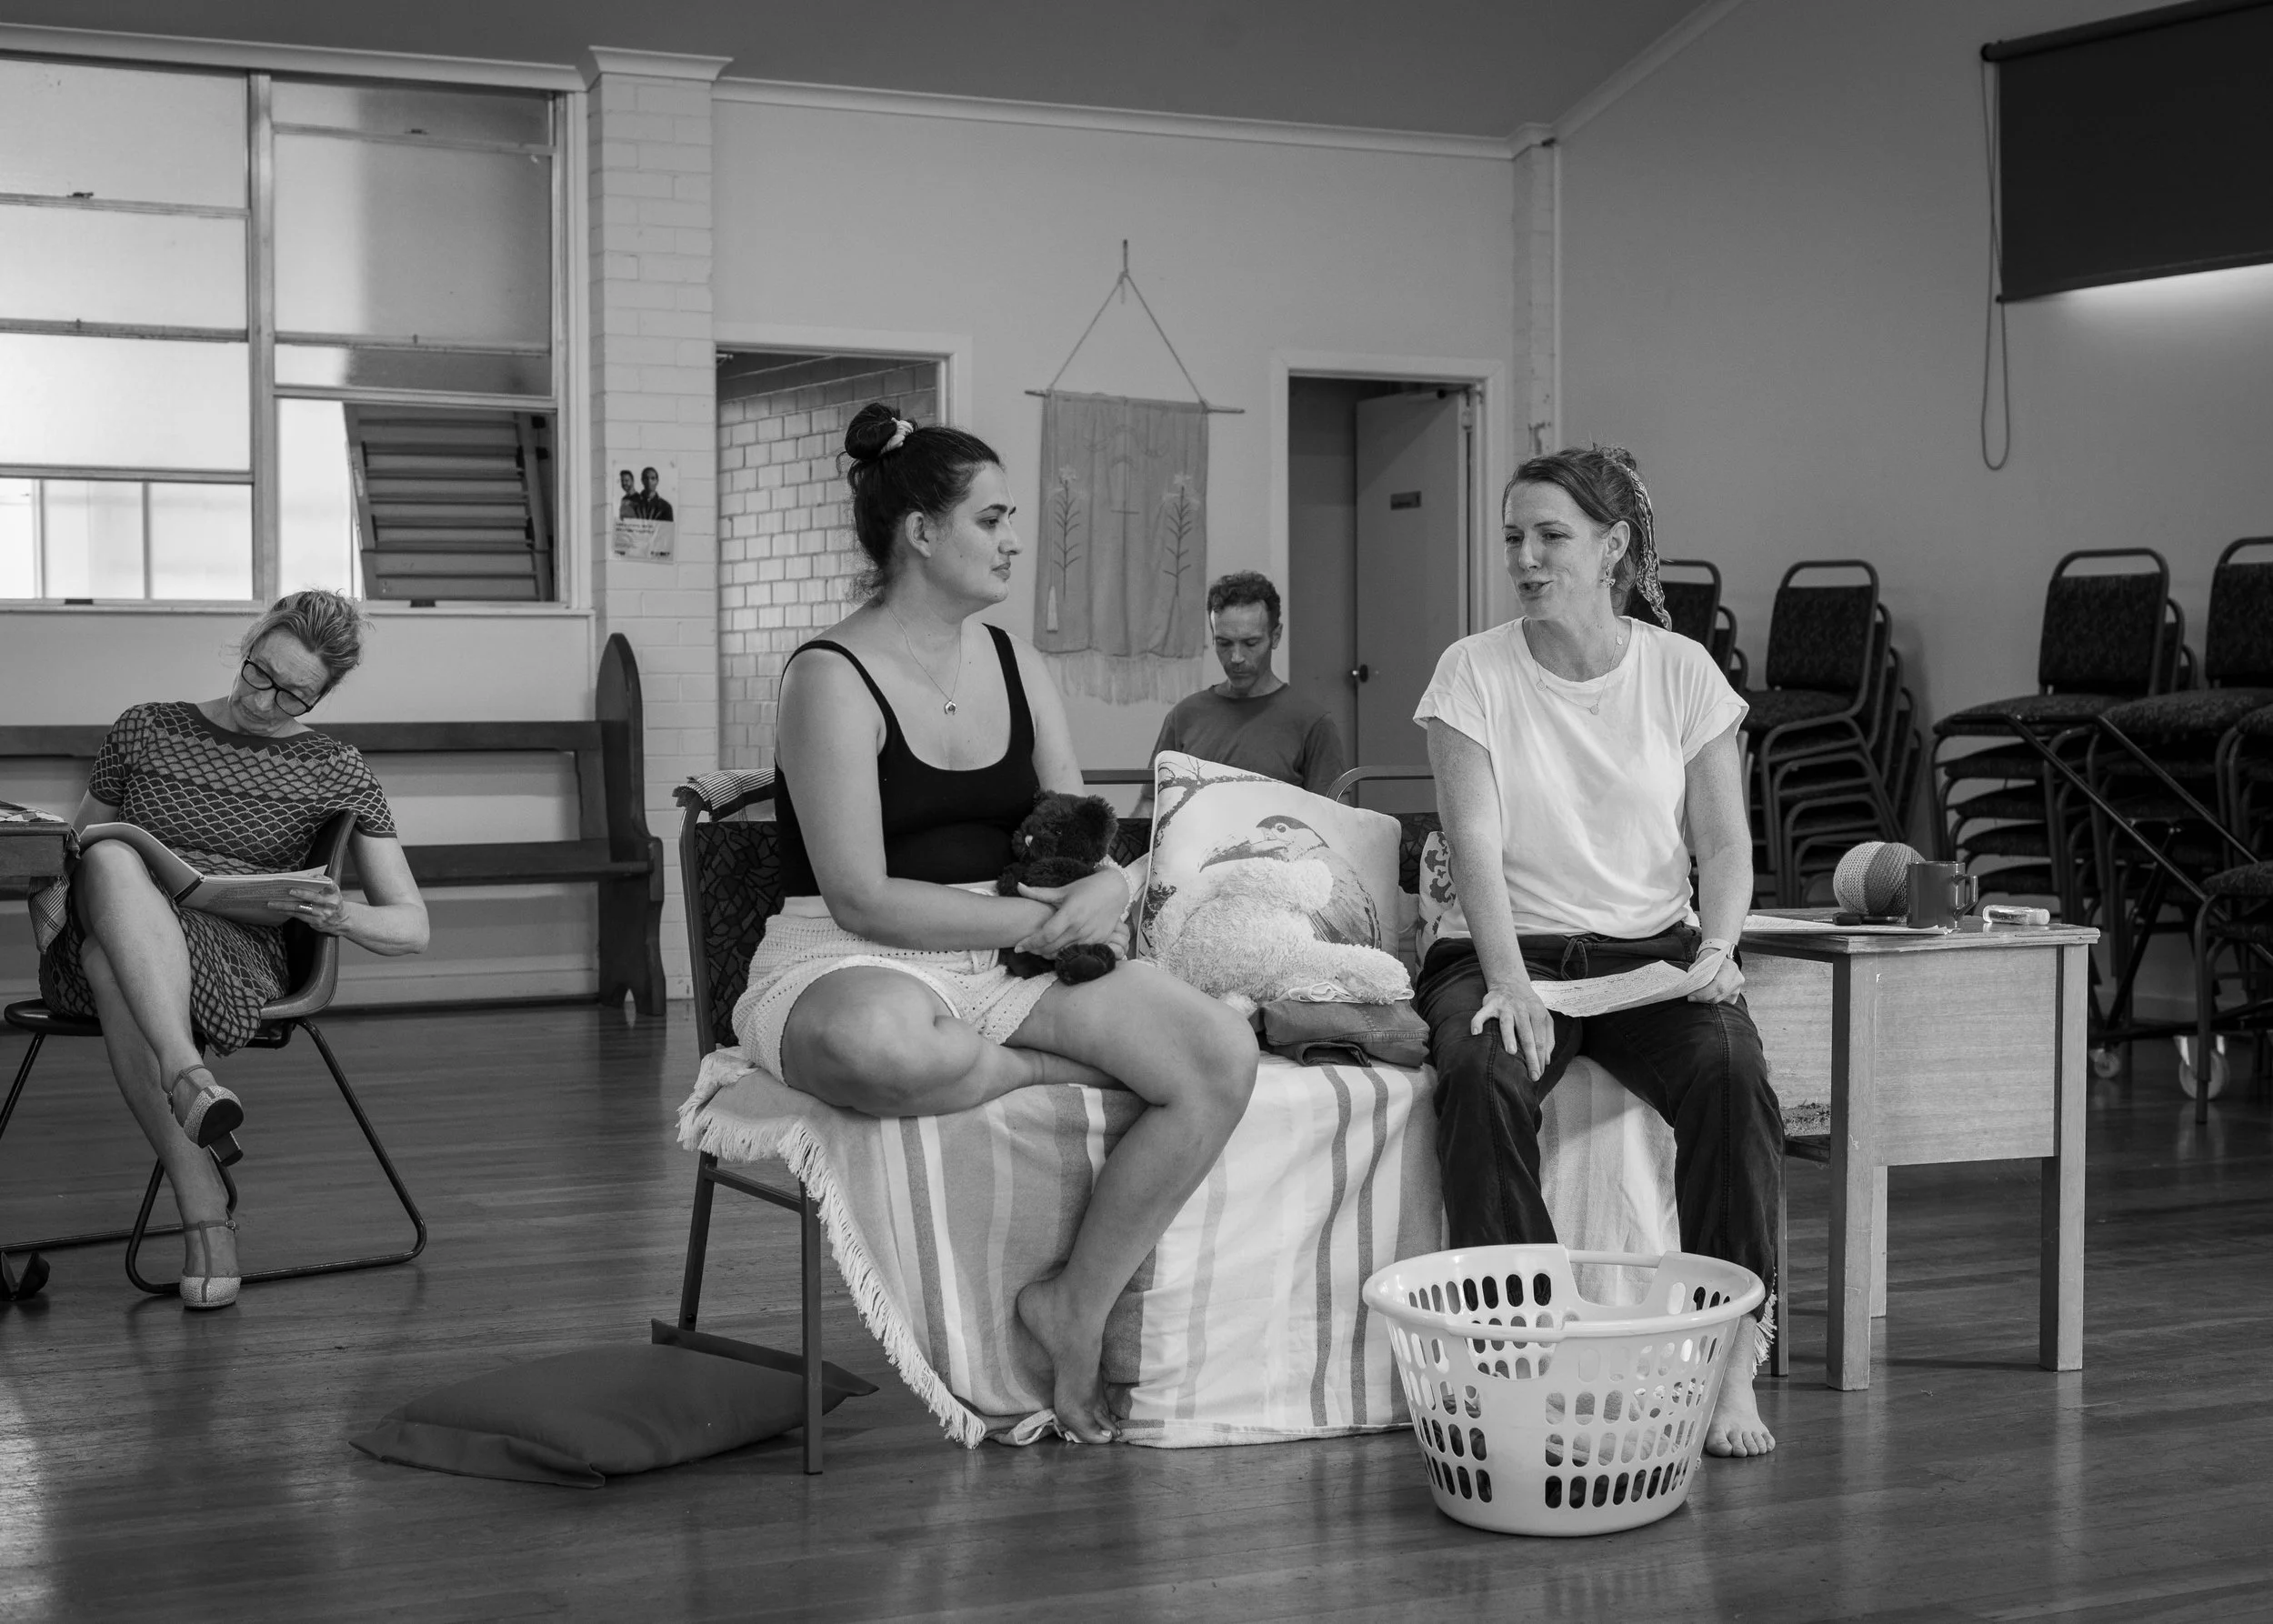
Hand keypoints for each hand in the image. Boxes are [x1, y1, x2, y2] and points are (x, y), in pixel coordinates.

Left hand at [268, 880, 348, 934]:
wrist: (342, 921)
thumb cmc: (332, 902)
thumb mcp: (332, 893)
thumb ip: (321, 886)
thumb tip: (302, 878)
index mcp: (335, 893)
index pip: (330, 885)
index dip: (323, 880)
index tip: (314, 877)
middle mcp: (330, 904)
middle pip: (313, 897)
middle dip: (300, 893)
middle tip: (288, 890)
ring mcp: (323, 914)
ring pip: (301, 908)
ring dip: (285, 905)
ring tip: (272, 903)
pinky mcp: (316, 922)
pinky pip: (299, 916)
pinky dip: (287, 912)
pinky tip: (278, 909)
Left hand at [1014, 871, 1128, 957]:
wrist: (1115, 890)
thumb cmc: (1087, 888)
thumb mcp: (1064, 890)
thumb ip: (1040, 893)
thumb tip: (1019, 886)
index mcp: (1070, 914)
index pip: (1046, 935)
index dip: (1030, 943)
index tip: (1018, 947)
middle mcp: (1080, 927)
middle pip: (1052, 948)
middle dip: (1036, 951)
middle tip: (1026, 949)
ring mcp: (1091, 936)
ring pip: (1064, 953)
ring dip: (1049, 954)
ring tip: (1039, 950)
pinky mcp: (1099, 941)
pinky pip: (1077, 953)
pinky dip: (1065, 954)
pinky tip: (1057, 951)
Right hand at [1473, 981, 1555, 1081]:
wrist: (1510, 981)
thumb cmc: (1529, 1005)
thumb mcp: (1544, 1017)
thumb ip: (1548, 1038)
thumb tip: (1546, 1060)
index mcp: (1538, 1013)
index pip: (1540, 1039)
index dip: (1540, 1058)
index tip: (1538, 1074)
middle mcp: (1522, 1009)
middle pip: (1528, 1034)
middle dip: (1531, 1055)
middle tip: (1531, 1074)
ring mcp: (1505, 1006)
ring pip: (1507, 1022)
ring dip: (1509, 1036)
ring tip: (1511, 1051)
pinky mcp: (1490, 1003)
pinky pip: (1482, 1013)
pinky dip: (1477, 1021)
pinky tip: (1475, 1033)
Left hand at [1686, 944, 1745, 1003]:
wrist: (1720, 957)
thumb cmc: (1710, 958)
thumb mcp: (1701, 961)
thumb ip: (1696, 973)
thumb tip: (1689, 987)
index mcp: (1730, 968)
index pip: (1718, 986)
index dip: (1704, 994)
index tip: (1691, 996)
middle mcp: (1737, 978)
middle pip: (1719, 995)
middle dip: (1703, 997)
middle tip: (1691, 996)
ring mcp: (1738, 987)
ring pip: (1720, 999)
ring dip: (1707, 998)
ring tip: (1697, 994)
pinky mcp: (1735, 993)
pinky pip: (1722, 1001)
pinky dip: (1713, 998)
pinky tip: (1708, 993)